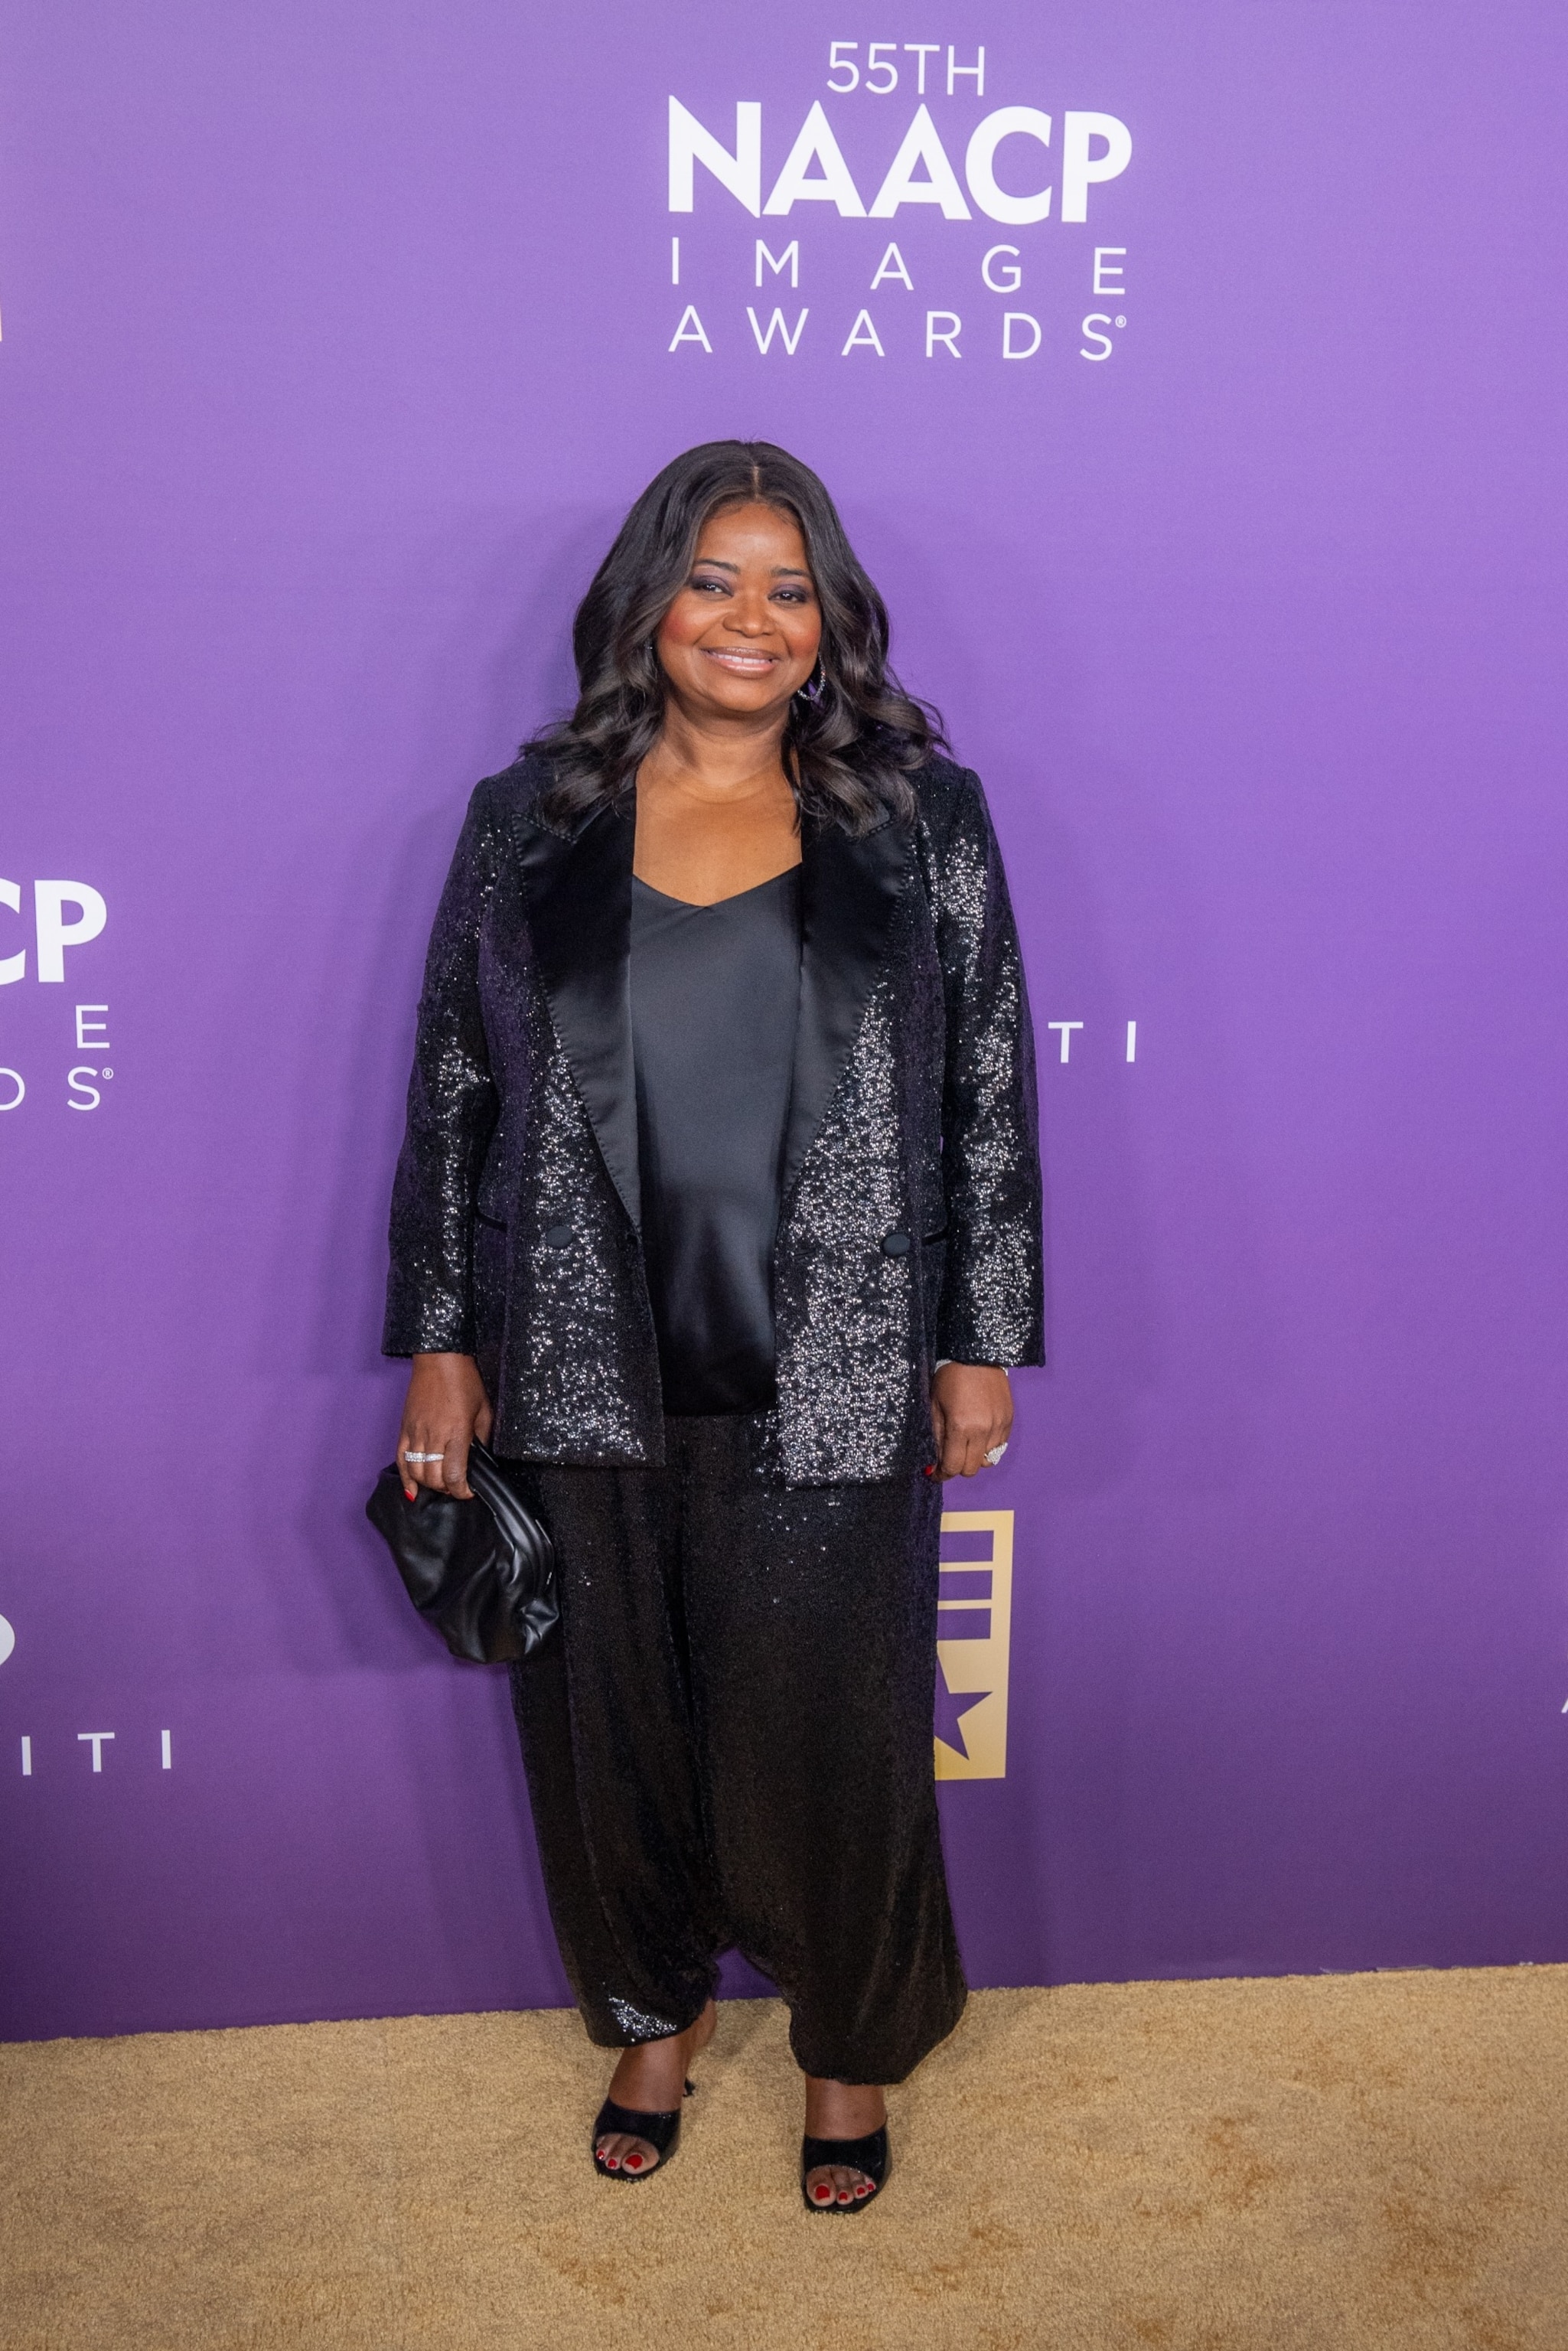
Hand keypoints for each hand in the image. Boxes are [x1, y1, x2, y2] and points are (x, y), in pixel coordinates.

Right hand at [397, 1352, 492, 1499]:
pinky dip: (405, 1478)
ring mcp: (416, 1433)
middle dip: (447, 1489)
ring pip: (416, 1472)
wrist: (439, 1360)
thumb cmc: (465, 1382)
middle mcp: (434, 1436)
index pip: (454, 1474)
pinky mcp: (404, 1429)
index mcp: (457, 1433)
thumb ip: (482, 1438)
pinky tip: (412, 1490)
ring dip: (429, 1484)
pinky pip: (400, 1460)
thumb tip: (480, 1459)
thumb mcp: (484, 1411)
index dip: (462, 1490)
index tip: (469, 1492)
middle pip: (434, 1478)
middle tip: (456, 1486)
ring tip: (440, 1483)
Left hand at [929, 1363, 1011, 1479]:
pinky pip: (999, 1447)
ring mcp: (999, 1426)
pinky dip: (988, 1447)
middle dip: (957, 1467)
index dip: (942, 1475)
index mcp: (961, 1427)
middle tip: (948, 1458)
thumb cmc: (950, 1376)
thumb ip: (937, 1437)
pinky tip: (978, 1434)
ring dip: (974, 1456)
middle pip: (971, 1469)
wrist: (977, 1354)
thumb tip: (937, 1461)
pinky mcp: (1009, 1420)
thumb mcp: (935, 1406)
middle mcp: (983, 1430)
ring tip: (964, 1442)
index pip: (952, 1466)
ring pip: (987, 1460)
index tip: (936, 1475)